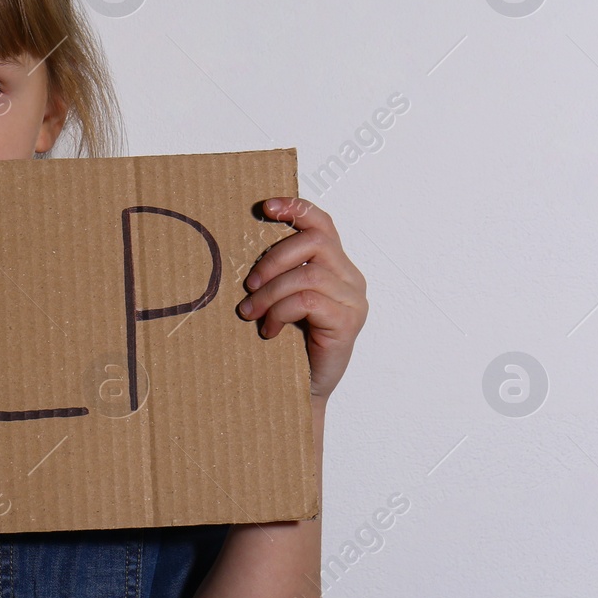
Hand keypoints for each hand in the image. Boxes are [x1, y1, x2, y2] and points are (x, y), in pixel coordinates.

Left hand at [236, 197, 366, 400]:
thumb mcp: (280, 298)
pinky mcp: (348, 322)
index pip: (322, 224)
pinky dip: (280, 312)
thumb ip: (278, 272)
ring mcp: (354, 300)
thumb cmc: (287, 342)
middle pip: (315, 242)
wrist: (299, 389)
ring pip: (307, 275)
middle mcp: (351, 278)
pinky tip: (268, 330)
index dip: (296, 208)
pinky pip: (308, 301)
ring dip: (270, 293)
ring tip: (250, 313)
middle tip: (248, 285)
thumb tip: (243, 244)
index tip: (264, 207)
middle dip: (274, 258)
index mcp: (336, 266)